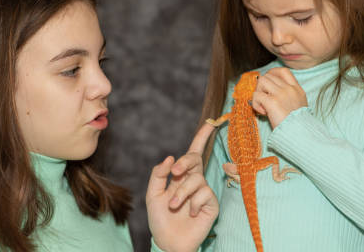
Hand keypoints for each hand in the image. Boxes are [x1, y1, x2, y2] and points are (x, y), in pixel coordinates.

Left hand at [146, 123, 217, 251]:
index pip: (193, 152)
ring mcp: (204, 192)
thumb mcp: (152, 194)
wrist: (168, 242)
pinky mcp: (211, 204)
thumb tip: (170, 157)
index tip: (211, 123)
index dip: (202, 137)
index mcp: (181, 175)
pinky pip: (204, 194)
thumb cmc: (160, 218)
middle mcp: (194, 180)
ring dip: (182, 192)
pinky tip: (189, 213)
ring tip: (174, 205)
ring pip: (197, 179)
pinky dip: (193, 203)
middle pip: (195, 159)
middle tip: (175, 171)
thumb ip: (158, 174)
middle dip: (185, 162)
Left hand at [251, 67, 306, 128]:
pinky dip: (255, 104)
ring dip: (258, 92)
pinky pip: (256, 95)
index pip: (283, 71)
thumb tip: (274, 95)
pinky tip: (263, 113)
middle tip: (264, 100)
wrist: (300, 134)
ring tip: (263, 105)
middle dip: (263, 86)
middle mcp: (289, 89)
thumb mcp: (300, 106)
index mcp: (297, 89)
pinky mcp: (272, 102)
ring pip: (261, 81)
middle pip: (269, 76)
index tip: (268, 84)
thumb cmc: (299, 124)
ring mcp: (280, 94)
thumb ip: (290, 97)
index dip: (272, 73)